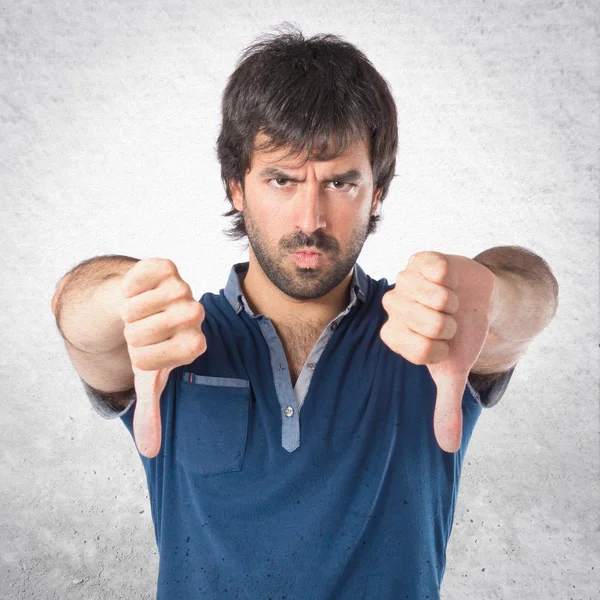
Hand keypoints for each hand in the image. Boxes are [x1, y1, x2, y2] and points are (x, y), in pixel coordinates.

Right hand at [119, 258, 206, 457]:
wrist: (136, 309)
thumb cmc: (146, 345)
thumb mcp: (146, 377)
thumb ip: (151, 410)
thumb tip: (149, 451)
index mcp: (194, 344)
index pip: (174, 354)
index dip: (149, 356)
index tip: (143, 354)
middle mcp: (195, 314)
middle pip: (159, 327)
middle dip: (136, 333)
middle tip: (136, 331)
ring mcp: (182, 288)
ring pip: (150, 301)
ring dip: (130, 310)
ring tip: (134, 313)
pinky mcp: (166, 268)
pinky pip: (147, 272)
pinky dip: (131, 285)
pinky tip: (133, 292)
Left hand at [380, 251, 495, 452]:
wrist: (478, 301)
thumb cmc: (461, 336)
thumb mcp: (453, 371)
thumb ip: (446, 406)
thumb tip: (448, 448)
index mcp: (394, 335)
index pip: (418, 350)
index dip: (441, 349)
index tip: (443, 344)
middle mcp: (392, 307)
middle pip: (430, 323)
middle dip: (451, 325)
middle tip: (449, 320)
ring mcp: (403, 281)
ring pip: (436, 298)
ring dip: (455, 302)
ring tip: (451, 301)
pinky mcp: (419, 260)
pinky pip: (436, 271)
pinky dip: (452, 279)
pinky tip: (448, 280)